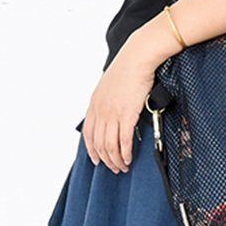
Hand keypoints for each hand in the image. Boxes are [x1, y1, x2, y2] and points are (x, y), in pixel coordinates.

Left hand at [81, 42, 156, 173]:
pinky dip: (126, 152)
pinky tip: (129, 158)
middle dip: (105, 159)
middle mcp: (101, 110)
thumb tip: (111, 113)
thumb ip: (106, 101)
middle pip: (98, 143)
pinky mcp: (128, 114)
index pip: (88, 134)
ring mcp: (113, 113)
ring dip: (116, 160)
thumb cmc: (128, 68)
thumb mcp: (108, 85)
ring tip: (123, 166)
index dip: (91, 150)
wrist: (137, 57)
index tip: (97, 160)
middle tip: (114, 168)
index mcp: (94, 103)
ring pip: (110, 145)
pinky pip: (124, 140)